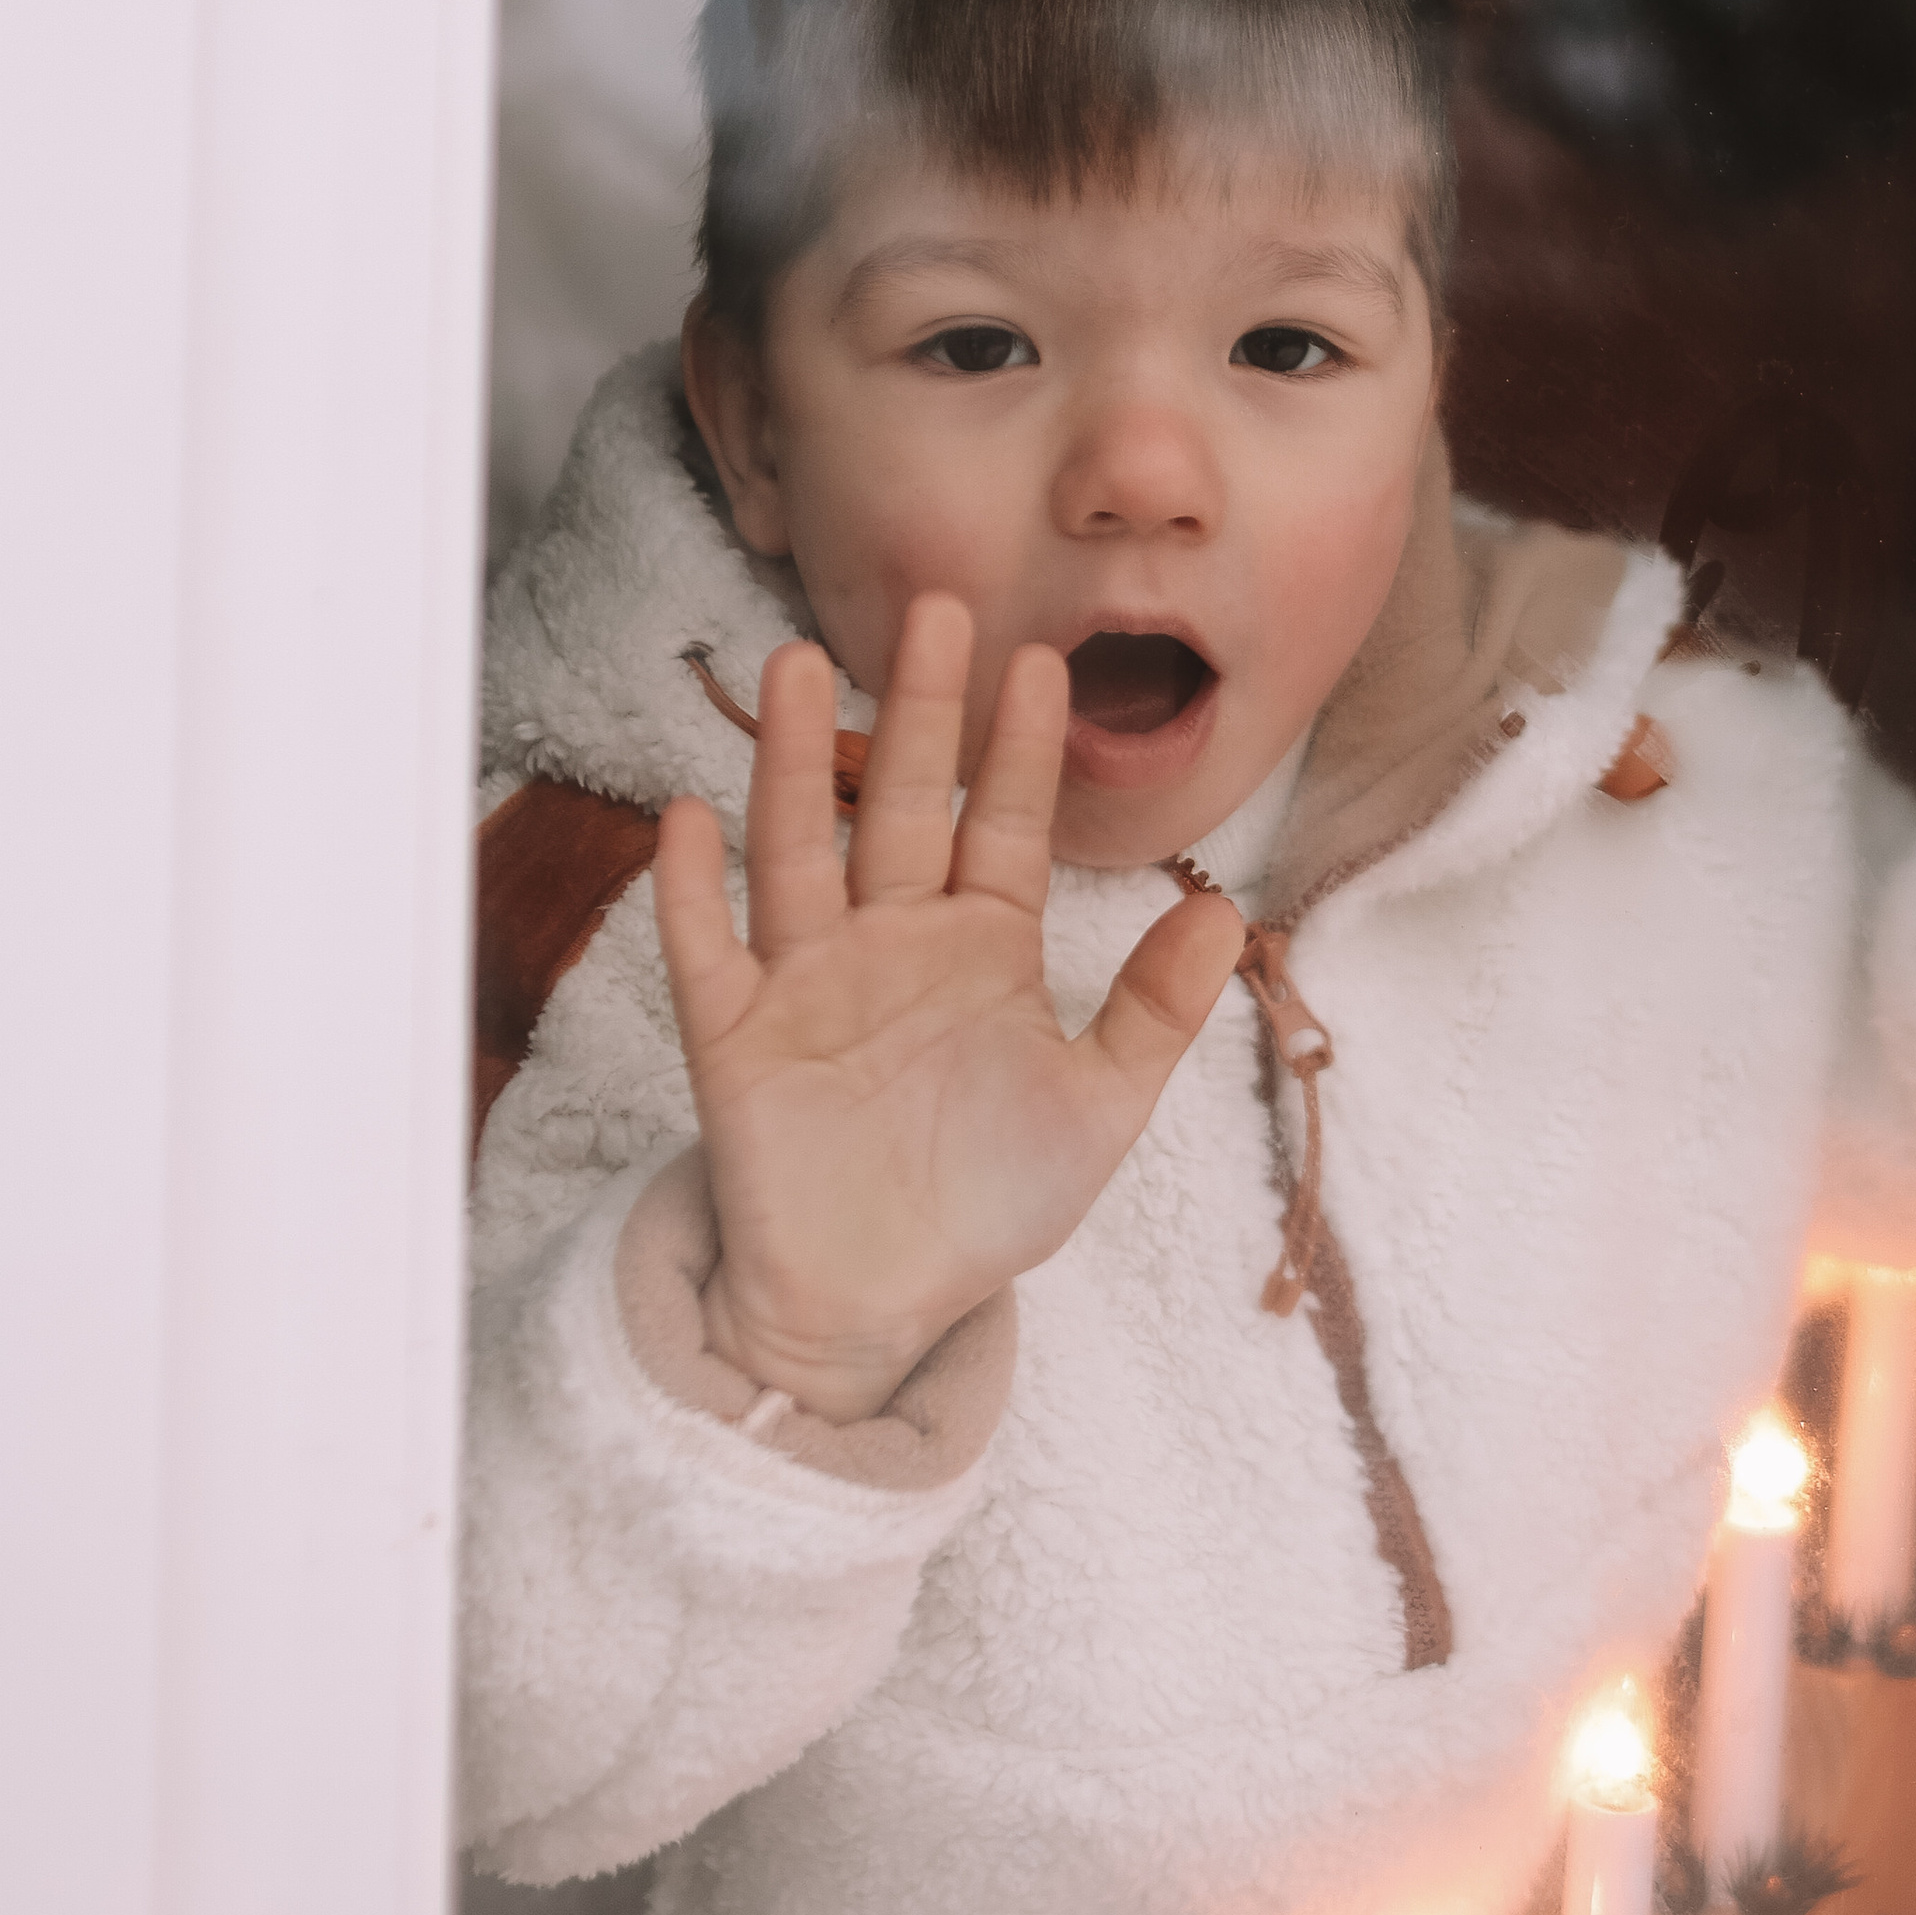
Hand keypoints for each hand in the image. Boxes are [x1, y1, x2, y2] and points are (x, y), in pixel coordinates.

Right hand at [653, 602, 1246, 1422]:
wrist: (877, 1307)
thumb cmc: (986, 1202)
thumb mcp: (1096, 1107)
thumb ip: (1155, 1010)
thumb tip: (1225, 908)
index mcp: (981, 946)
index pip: (1002, 824)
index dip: (1019, 747)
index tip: (1042, 657)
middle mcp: (892, 940)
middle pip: (903, 804)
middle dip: (920, 710)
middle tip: (934, 606)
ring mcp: (808, 980)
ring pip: (800, 848)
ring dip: (797, 761)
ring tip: (798, 662)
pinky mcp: (735, 1037)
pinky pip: (707, 949)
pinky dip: (692, 889)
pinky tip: (690, 816)